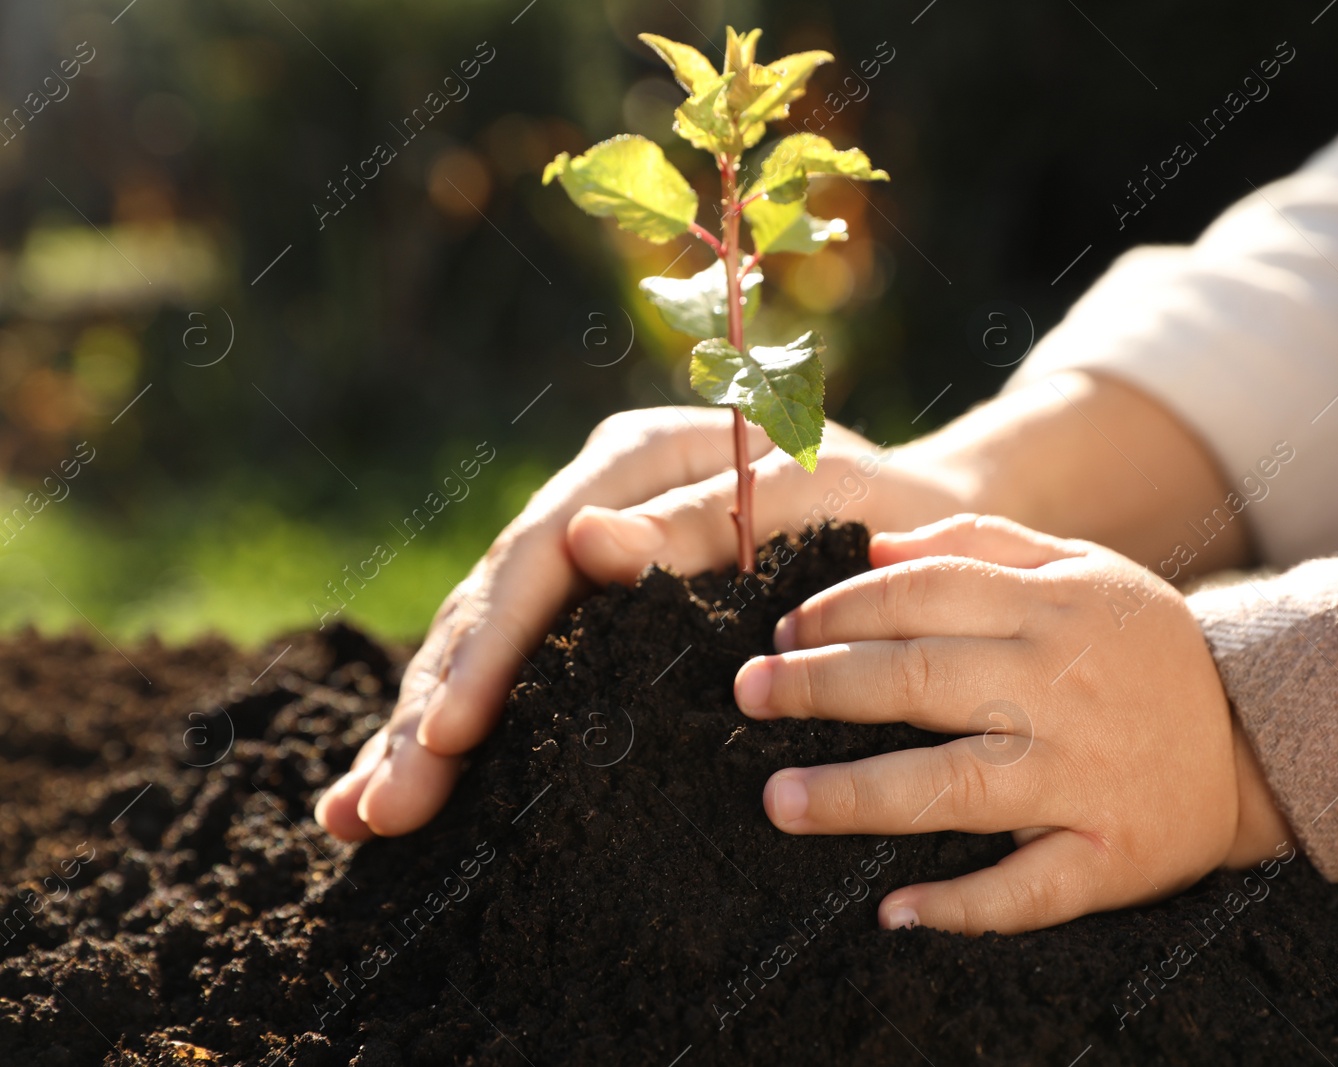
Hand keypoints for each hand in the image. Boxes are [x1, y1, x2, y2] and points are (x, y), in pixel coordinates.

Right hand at [314, 408, 966, 840]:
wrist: (928, 520)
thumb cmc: (885, 513)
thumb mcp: (818, 502)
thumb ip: (707, 519)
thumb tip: (589, 545)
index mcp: (638, 456)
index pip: (539, 554)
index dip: (490, 647)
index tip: (452, 733)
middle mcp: (594, 498)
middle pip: (493, 606)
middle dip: (432, 712)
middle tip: (379, 811)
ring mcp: (587, 554)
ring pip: (484, 641)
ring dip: (420, 729)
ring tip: (358, 817)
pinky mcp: (595, 609)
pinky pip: (518, 666)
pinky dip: (461, 726)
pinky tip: (396, 783)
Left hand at [731, 515, 1291, 934]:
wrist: (1259, 737)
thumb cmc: (1140, 648)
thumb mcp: (1081, 567)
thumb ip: (981, 545)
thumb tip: (871, 546)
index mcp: (1054, 607)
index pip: (925, 594)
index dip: (842, 608)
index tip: (783, 628)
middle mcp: (1062, 688)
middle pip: (922, 679)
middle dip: (822, 684)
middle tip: (749, 693)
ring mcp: (1084, 776)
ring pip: (957, 785)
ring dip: (860, 795)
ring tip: (779, 801)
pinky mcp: (1109, 855)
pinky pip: (1030, 888)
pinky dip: (962, 905)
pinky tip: (894, 912)